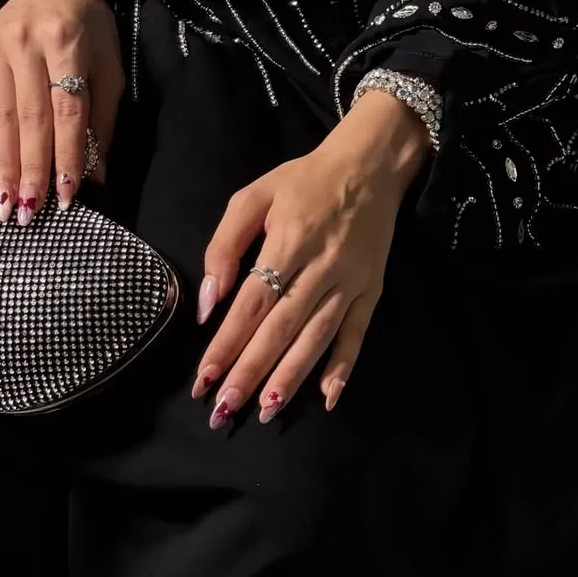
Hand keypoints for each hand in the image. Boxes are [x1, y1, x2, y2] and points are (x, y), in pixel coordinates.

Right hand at [0, 0, 123, 224]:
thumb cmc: (90, 31)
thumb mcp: (108, 67)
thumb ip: (101, 120)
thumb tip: (95, 177)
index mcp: (66, 42)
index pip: (66, 110)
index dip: (67, 155)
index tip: (68, 197)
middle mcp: (25, 44)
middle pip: (29, 118)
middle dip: (29, 170)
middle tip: (29, 213)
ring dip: (0, 167)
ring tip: (3, 206)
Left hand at [192, 90, 430, 426]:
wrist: (370, 166)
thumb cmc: (303, 181)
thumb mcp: (254, 196)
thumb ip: (225, 245)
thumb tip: (209, 303)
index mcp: (288, 241)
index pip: (252, 303)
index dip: (227, 343)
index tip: (204, 378)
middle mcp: (321, 267)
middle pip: (282, 328)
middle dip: (251, 371)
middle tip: (225, 410)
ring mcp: (351, 282)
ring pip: (317, 337)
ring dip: (292, 377)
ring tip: (266, 410)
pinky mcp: (373, 290)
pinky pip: (357, 334)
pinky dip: (344, 367)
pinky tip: (327, 397)